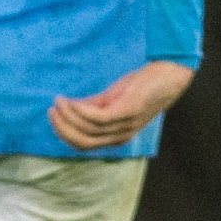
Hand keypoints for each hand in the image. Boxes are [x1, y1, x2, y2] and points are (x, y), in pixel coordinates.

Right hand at [49, 60, 192, 150]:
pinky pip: (97, 117)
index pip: (82, 145)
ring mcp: (124, 125)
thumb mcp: (113, 98)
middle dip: (62, 128)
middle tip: (51, 110)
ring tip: (57, 102)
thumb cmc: (141, 86)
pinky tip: (70, 101)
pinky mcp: (127, 111)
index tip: (52, 115)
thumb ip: (93, 105)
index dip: (64, 133)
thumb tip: (69, 107)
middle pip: (82, 142)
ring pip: (87, 131)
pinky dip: (79, 110)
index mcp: (115, 136)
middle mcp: (120, 136)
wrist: (169, 75)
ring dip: (67, 117)